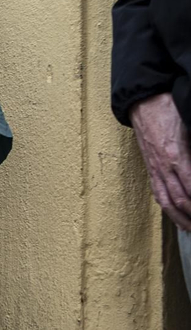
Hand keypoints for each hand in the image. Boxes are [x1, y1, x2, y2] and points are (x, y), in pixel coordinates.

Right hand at [130, 93, 190, 229]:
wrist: (142, 100)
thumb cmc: (168, 108)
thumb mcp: (190, 127)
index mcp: (176, 155)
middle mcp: (163, 166)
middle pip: (179, 200)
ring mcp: (154, 168)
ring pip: (166, 201)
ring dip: (179, 218)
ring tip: (190, 229)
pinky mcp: (150, 166)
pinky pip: (158, 192)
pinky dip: (167, 207)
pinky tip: (174, 213)